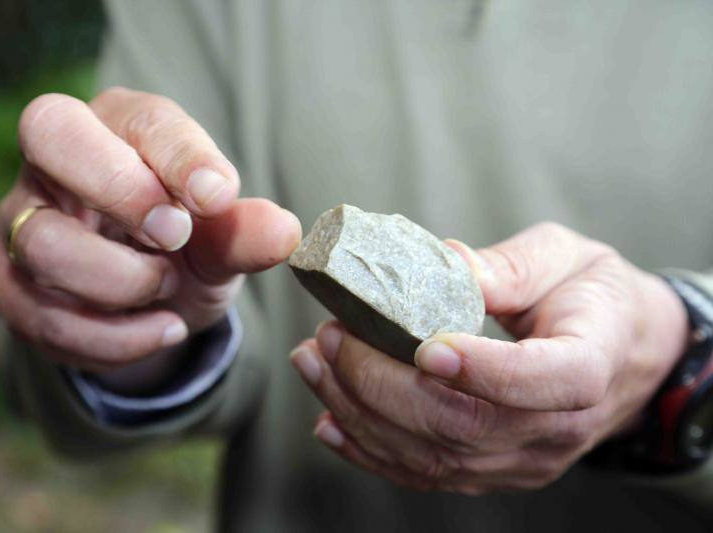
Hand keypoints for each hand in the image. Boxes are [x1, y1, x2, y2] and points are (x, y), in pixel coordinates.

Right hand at [0, 87, 299, 382]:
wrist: (149, 301)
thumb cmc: (187, 248)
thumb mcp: (222, 241)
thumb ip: (245, 233)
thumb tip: (285, 233)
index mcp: (121, 125)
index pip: (140, 117)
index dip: (180, 156)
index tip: (217, 197)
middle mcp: (59, 159)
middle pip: (50, 133)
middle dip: (121, 192)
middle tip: (176, 239)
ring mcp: (22, 218)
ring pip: (44, 242)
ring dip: (123, 283)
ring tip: (169, 292)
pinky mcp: (8, 280)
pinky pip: (40, 315)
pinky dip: (112, 337)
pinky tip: (158, 329)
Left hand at [290, 223, 687, 493]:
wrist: (622, 354)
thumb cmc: (592, 297)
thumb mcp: (566, 258)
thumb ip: (510, 266)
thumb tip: (444, 262)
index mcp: (588, 367)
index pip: (542, 382)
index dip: (482, 370)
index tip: (422, 343)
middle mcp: (554, 430)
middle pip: (462, 426)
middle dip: (382, 382)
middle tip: (333, 335)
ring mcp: (519, 460)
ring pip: (431, 455)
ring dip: (359, 412)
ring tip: (314, 362)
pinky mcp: (489, 471)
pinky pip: (424, 473)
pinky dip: (369, 449)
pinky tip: (330, 418)